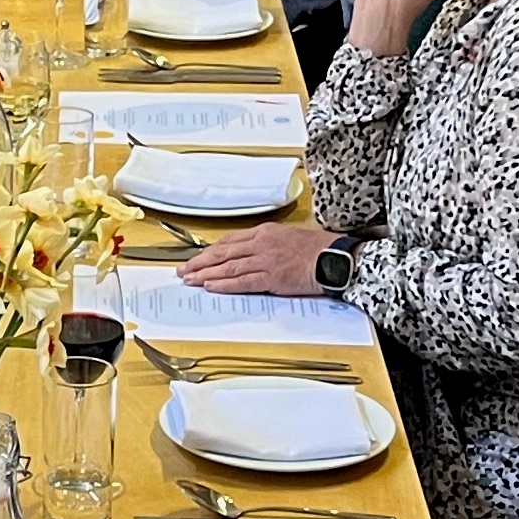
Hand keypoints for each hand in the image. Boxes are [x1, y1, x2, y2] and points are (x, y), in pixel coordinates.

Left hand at [181, 221, 334, 295]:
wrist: (334, 257)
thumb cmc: (317, 248)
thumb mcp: (288, 236)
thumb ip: (267, 243)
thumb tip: (251, 253)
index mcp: (265, 232)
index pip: (230, 241)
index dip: (210, 250)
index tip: (197, 258)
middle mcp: (261, 244)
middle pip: (223, 252)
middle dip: (200, 262)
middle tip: (183, 270)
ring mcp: (266, 260)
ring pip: (229, 267)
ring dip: (206, 274)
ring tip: (190, 279)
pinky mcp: (272, 278)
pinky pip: (243, 281)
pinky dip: (225, 284)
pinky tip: (211, 286)